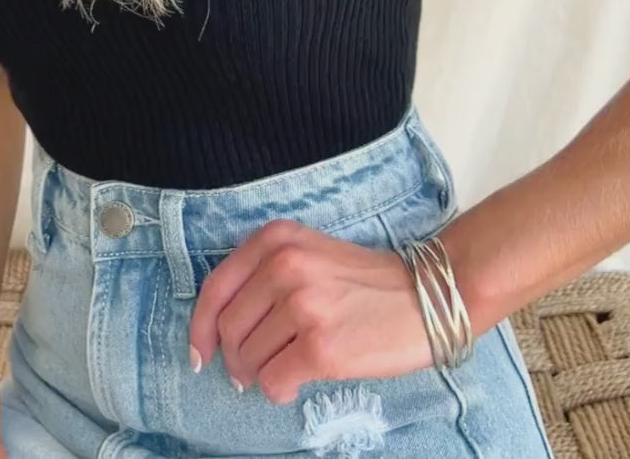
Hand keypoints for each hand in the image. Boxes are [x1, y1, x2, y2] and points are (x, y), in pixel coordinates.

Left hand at [187, 217, 433, 404]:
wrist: (428, 296)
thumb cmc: (368, 281)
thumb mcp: (310, 253)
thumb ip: (265, 276)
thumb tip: (220, 336)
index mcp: (277, 239)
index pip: (215, 288)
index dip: (200, 327)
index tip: (201, 352)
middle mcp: (285, 266)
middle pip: (229, 329)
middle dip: (236, 358)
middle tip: (254, 368)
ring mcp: (302, 306)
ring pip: (248, 359)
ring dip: (261, 374)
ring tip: (288, 366)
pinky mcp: (320, 347)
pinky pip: (273, 383)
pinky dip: (279, 390)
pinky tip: (298, 381)